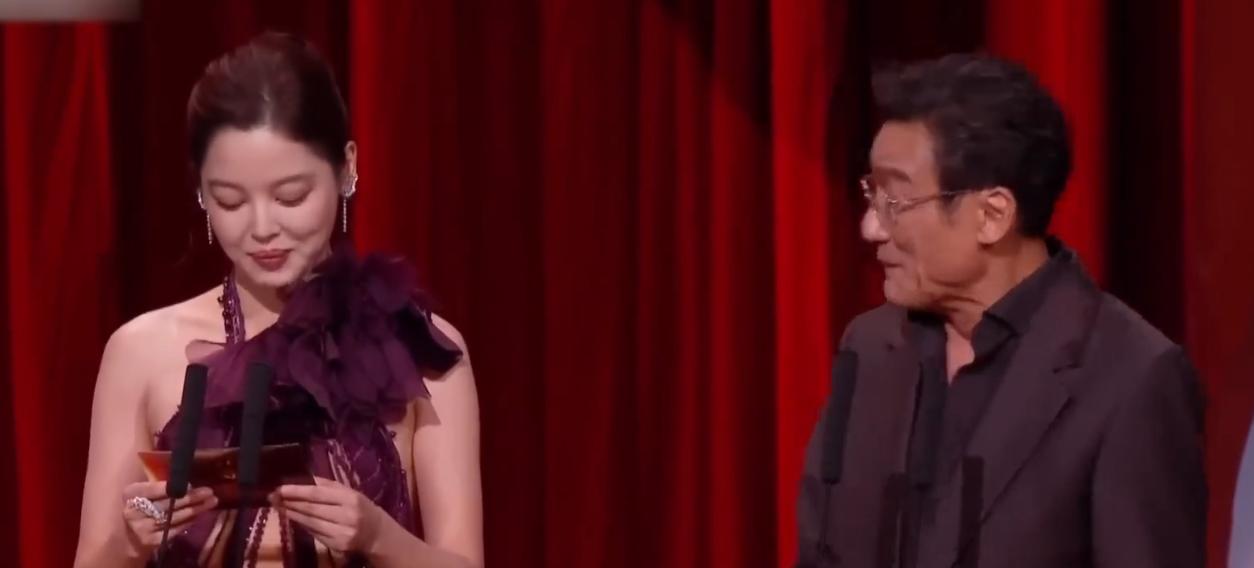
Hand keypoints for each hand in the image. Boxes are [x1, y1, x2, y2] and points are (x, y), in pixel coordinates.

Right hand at [120, 481, 217, 556]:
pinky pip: (174, 530)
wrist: (132, 531)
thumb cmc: (144, 503)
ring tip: (212, 501)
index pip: (151, 489)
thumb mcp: (146, 490)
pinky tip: (200, 514)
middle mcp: (133, 512)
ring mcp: (142, 528)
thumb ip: (161, 483)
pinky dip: (189, 522)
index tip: (189, 485)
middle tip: (209, 491)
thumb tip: (187, 477)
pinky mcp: (152, 541)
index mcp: (131, 493)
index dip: (169, 488)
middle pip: (166, 504)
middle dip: (190, 498)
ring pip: (173, 517)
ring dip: (195, 509)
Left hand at [272, 476, 386, 553]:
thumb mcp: (351, 493)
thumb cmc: (363, 510)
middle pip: (312, 509)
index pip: (318, 494)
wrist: (379, 536)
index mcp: (350, 498)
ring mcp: (341, 533)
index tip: (280, 488)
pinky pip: (314, 533)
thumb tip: (306, 478)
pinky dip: (302, 525)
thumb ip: (330, 486)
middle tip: (273, 497)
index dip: (297, 491)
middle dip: (290, 503)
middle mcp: (346, 516)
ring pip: (310, 523)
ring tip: (279, 507)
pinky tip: (293, 518)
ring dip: (292, 515)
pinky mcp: (337, 546)